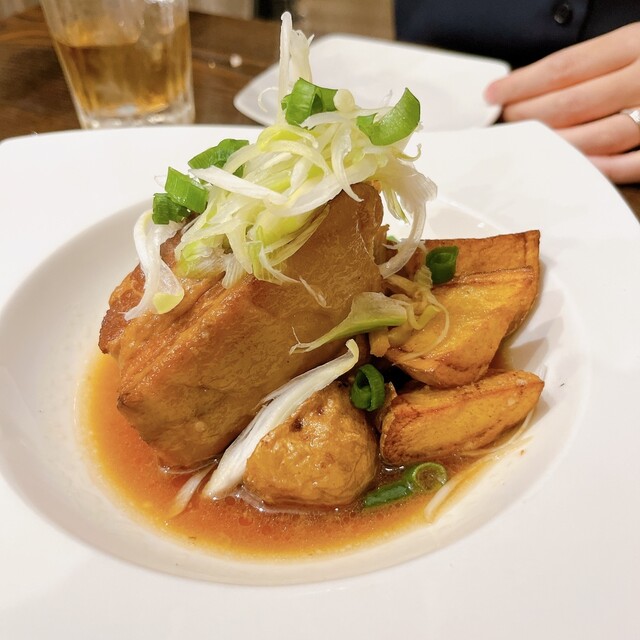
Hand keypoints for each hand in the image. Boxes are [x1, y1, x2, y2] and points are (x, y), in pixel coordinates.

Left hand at [485, 23, 639, 183]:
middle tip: (505, 123)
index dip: (523, 84)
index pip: (566, 67)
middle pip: (572, 104)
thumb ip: (600, 62)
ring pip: (596, 137)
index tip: (493, 94)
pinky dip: (598, 168)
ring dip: (555, 145)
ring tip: (529, 145)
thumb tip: (539, 86)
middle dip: (529, 117)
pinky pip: (630, 165)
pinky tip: (571, 166)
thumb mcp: (638, 44)